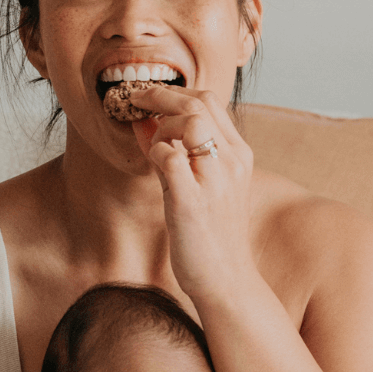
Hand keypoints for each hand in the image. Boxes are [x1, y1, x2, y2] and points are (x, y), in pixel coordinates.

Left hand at [128, 85, 257, 303]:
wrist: (225, 279)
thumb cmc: (210, 236)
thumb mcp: (198, 187)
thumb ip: (173, 153)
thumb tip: (144, 123)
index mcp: (238, 155)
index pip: (210, 101)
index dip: (175, 92)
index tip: (149, 96)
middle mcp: (232, 162)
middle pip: (200, 101)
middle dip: (160, 93)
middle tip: (134, 99)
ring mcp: (215, 181)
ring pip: (190, 121)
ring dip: (161, 122)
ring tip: (150, 139)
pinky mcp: (193, 202)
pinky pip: (170, 157)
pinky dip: (155, 152)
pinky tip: (154, 165)